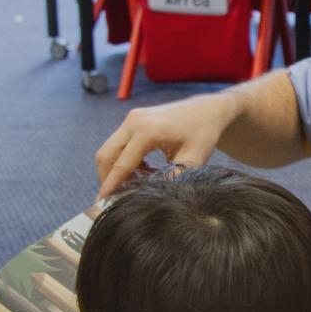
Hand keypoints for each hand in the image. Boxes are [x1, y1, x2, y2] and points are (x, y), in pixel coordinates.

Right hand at [95, 95, 235, 198]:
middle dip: (107, 178)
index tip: (102, 202)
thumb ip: (172, 179)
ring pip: (110, 149)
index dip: (111, 185)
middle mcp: (134, 121)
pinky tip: (144, 170)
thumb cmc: (203, 134)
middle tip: (117, 197)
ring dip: (116, 169)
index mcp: (147, 130)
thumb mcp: (193, 161)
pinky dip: (124, 159)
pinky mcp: (134, 119)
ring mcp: (132, 118)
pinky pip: (119, 143)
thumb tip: (151, 197)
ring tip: (137, 183)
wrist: (208, 110)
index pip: (122, 164)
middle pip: (106, 154)